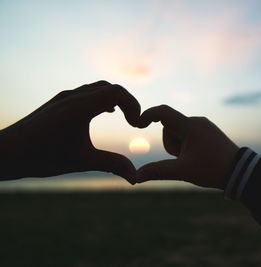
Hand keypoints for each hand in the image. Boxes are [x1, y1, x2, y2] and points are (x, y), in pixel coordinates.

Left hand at [0, 81, 139, 182]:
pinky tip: (103, 114)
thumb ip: (112, 164)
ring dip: (113, 99)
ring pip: (97, 88)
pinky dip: (100, 100)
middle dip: (126, 102)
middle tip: (133, 121)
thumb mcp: (81, 161)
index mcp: (81, 107)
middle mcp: (73, 97)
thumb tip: (135, 177)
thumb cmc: (41, 157)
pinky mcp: (58, 103)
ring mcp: (64, 98)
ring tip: (123, 117)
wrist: (6, 152)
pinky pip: (86, 93)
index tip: (136, 125)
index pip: (116, 92)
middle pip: (109, 88)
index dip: (133, 105)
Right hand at [136, 105, 238, 189]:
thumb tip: (135, 177)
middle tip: (184, 159)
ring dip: (179, 147)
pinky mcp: (208, 131)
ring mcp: (204, 125)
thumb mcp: (182, 171)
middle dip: (170, 144)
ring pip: (178, 133)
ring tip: (193, 160)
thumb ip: (157, 171)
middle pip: (169, 128)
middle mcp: (197, 121)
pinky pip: (189, 135)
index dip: (147, 115)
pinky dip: (187, 145)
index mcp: (190, 126)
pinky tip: (199, 157)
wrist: (240, 171)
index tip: (137, 124)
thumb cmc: (212, 170)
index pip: (163, 112)